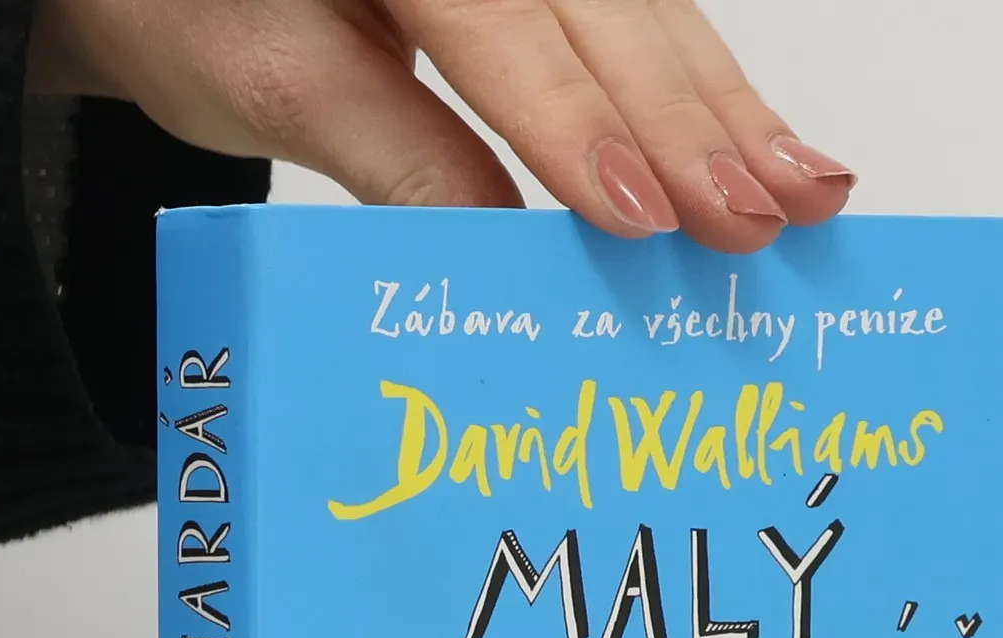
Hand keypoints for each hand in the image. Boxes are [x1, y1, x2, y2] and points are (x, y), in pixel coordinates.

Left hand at [30, 0, 854, 253]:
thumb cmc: (196, 2)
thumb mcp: (269, 80)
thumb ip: (392, 154)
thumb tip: (501, 248)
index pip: (501, 26)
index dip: (578, 122)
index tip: (643, 214)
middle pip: (604, 11)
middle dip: (693, 122)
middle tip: (763, 219)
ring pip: (647, 14)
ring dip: (730, 111)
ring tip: (806, 192)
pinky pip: (643, 21)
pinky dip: (708, 91)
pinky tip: (766, 143)